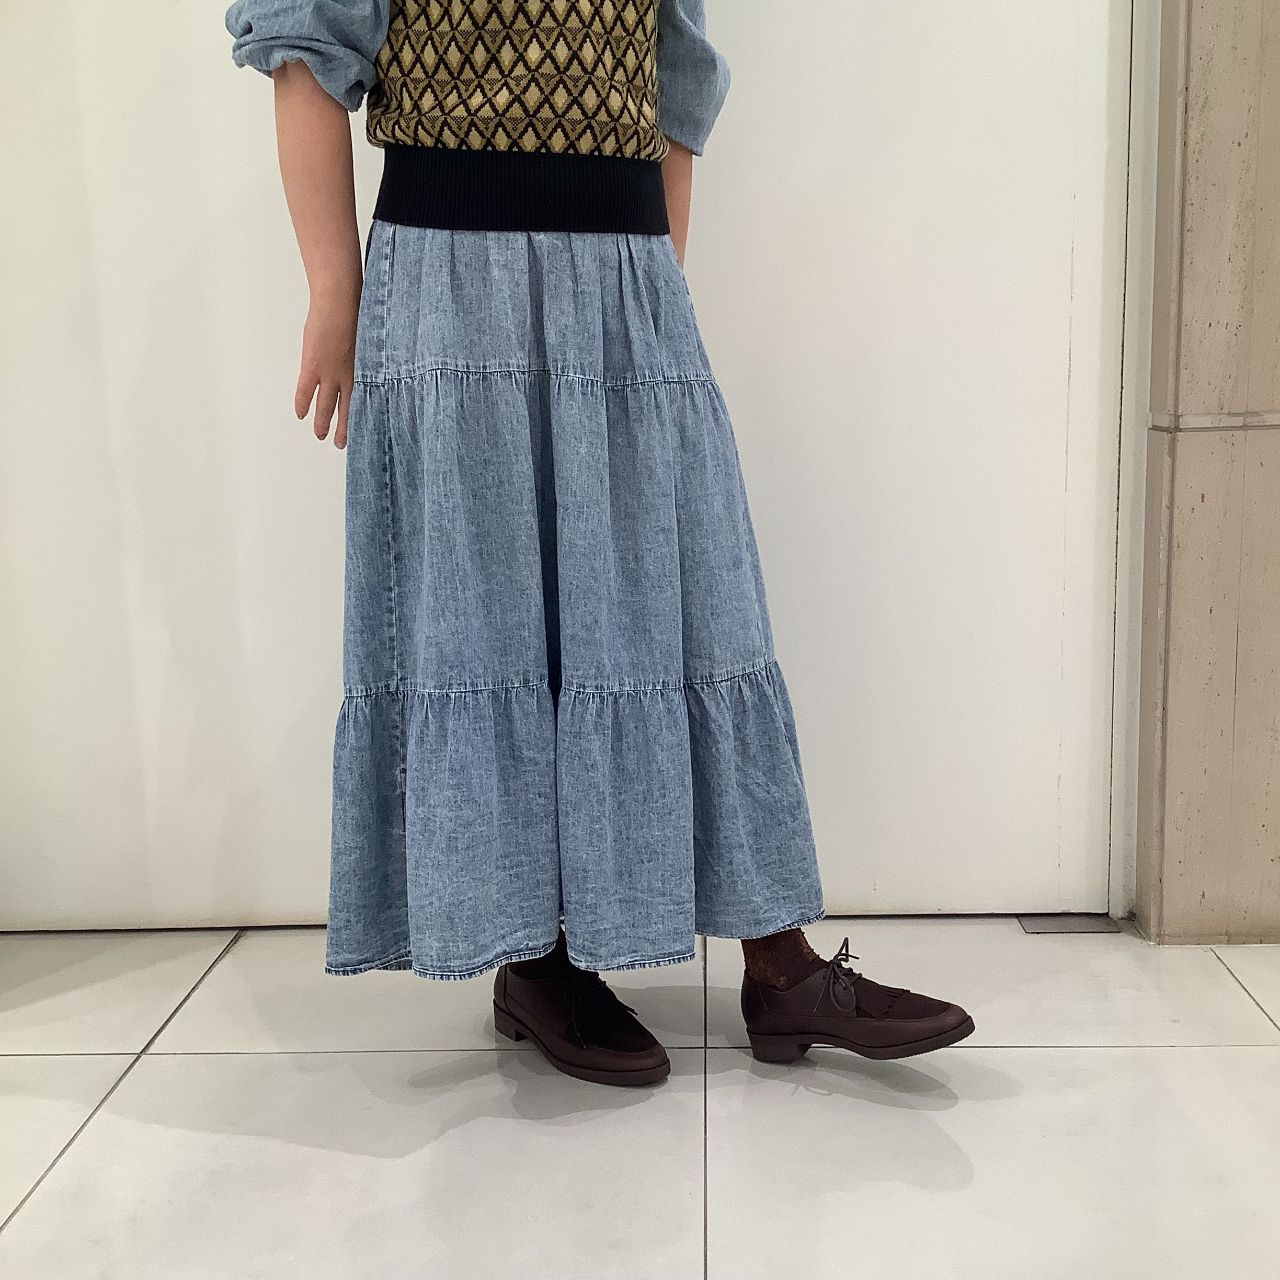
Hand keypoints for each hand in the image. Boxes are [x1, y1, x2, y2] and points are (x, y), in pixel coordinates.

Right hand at [294, 282, 359, 448]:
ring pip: (326, 407)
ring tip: (321, 435)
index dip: (363, 420)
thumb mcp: (374, 342)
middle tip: (341, 444)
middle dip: (344, 430)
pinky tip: (301, 415)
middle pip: (348, 412)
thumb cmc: (360, 314)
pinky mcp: (312, 366)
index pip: (366, 404)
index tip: (365, 434)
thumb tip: (380, 365)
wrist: (341, 303)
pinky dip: (302, 404)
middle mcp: (350, 378)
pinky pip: (305, 392)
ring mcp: (329, 374)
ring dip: (323, 423)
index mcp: (367, 373)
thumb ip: (374, 358)